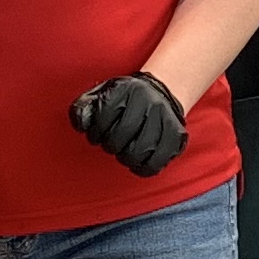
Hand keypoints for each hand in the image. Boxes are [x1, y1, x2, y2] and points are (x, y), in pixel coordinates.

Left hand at [69, 72, 190, 175]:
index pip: (103, 118)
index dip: (95, 133)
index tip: (97, 134)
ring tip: (124, 151)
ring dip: (125, 158)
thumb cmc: (124, 98)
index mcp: (128, 90)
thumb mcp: (101, 93)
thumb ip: (84, 107)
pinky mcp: (176, 137)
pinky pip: (156, 163)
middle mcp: (149, 103)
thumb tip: (81, 126)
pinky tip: (137, 162)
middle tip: (111, 143)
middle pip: (120, 138)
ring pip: (138, 153)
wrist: (161, 92)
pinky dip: (142, 168)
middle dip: (110, 145)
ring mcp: (166, 120)